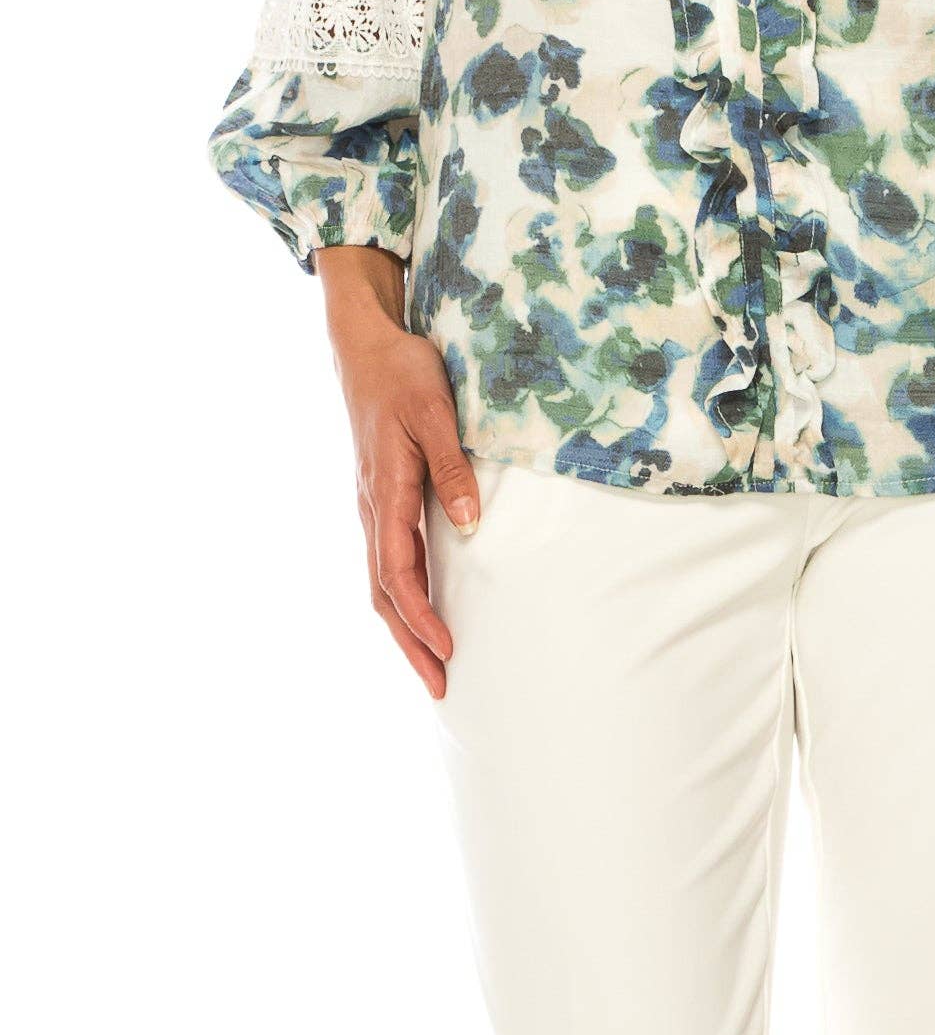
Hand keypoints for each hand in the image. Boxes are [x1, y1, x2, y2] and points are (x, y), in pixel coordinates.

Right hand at [314, 246, 479, 700]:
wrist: (365, 345)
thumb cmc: (403, 374)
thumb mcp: (435, 413)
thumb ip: (453, 468)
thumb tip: (469, 525)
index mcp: (385, 493)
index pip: (397, 573)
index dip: (421, 618)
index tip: (447, 650)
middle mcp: (371, 508)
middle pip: (383, 593)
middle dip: (410, 643)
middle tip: (439, 689)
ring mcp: (372, 506)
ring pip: (380, 581)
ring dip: (404, 627)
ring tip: (432, 666)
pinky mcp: (379, 498)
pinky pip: (386, 561)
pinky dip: (401, 597)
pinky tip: (419, 612)